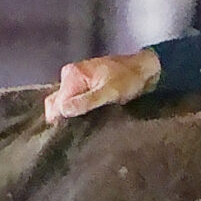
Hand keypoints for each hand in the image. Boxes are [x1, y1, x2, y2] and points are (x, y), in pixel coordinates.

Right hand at [43, 50, 158, 121]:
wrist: (145, 69)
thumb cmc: (129, 79)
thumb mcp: (110, 92)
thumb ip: (86, 101)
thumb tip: (63, 111)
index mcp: (72, 75)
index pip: (56, 104)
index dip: (63, 119)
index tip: (74, 130)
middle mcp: (69, 76)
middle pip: (56, 103)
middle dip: (64, 118)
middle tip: (80, 130)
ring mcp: (76, 81)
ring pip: (64, 103)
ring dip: (72, 115)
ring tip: (86, 125)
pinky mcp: (84, 86)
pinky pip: (73, 101)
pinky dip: (78, 110)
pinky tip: (87, 119)